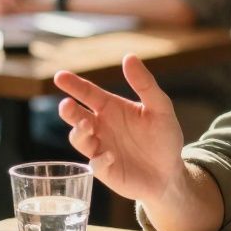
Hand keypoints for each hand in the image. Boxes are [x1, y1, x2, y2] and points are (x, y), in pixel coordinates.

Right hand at [55, 56, 186, 205]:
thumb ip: (145, 84)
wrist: (170, 173)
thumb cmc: (164, 137)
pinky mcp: (106, 170)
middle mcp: (101, 127)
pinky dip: (100, 160)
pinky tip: (110, 155)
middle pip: (76, 116)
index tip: (59, 76)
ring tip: (88, 125)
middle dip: (68, 110)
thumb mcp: (160, 108)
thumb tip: (129, 57)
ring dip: (80, 132)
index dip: (74, 85)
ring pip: (79, 139)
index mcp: (111, 108)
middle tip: (67, 104)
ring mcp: (100, 149)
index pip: (88, 93)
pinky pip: (96, 164)